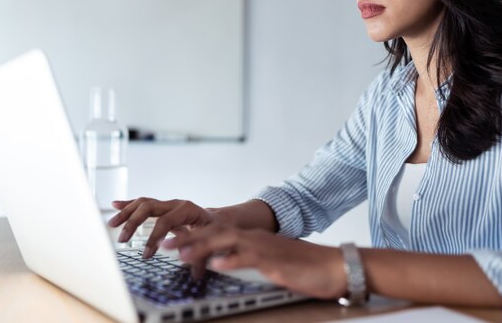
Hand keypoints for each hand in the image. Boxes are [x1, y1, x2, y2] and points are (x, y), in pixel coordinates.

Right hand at [108, 197, 223, 257]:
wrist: (218, 220)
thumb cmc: (214, 230)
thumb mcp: (210, 239)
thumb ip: (198, 249)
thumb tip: (184, 257)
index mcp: (187, 210)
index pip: (166, 221)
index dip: (154, 237)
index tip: (147, 254)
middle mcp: (175, 204)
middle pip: (149, 207)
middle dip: (134, 222)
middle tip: (123, 240)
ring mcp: (168, 204)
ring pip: (143, 203)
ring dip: (127, 212)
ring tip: (113, 224)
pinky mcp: (163, 207)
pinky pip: (143, 203)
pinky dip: (129, 204)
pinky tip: (115, 205)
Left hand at [161, 223, 347, 299]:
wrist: (334, 265)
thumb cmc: (304, 266)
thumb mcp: (270, 262)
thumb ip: (247, 259)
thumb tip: (222, 262)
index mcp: (254, 240)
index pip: (219, 234)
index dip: (195, 235)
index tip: (174, 240)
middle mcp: (256, 240)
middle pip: (217, 234)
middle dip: (190, 237)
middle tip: (166, 243)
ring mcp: (265, 249)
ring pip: (228, 243)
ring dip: (203, 246)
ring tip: (181, 251)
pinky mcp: (275, 262)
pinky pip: (250, 259)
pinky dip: (232, 260)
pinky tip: (216, 264)